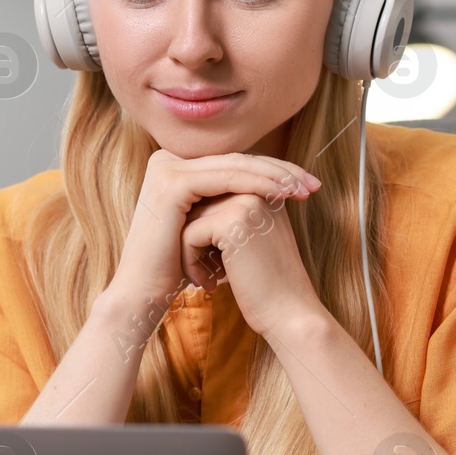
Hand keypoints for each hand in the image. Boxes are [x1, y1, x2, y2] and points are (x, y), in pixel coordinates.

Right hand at [107, 149, 318, 322]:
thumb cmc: (178, 269)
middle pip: (236, 160)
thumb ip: (229, 202)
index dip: (272, 171)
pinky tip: (281, 194)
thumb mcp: (208, 228)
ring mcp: (167, 168)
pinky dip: (257, 184)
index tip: (306, 185)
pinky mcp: (172, 182)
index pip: (233, 162)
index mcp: (175, 166)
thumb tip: (273, 186)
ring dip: (275, 176)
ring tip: (303, 190)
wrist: (143, 294)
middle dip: (279, 171)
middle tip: (313, 184)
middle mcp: (167, 160)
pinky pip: (225, 178)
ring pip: (234, 166)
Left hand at [181, 189, 325, 337]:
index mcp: (265, 188)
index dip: (206, 231)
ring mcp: (246, 203)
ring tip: (208, 277)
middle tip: (209, 271)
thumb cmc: (267, 284)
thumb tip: (186, 209)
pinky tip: (209, 283)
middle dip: (196, 239)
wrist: (291, 314)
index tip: (217, 261)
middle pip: (198, 204)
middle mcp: (257, 188)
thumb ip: (228, 217)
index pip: (212, 196)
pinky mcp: (232, 223)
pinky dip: (190, 262)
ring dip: (190, 252)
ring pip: (190, 218)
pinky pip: (189, 234)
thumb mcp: (252, 240)